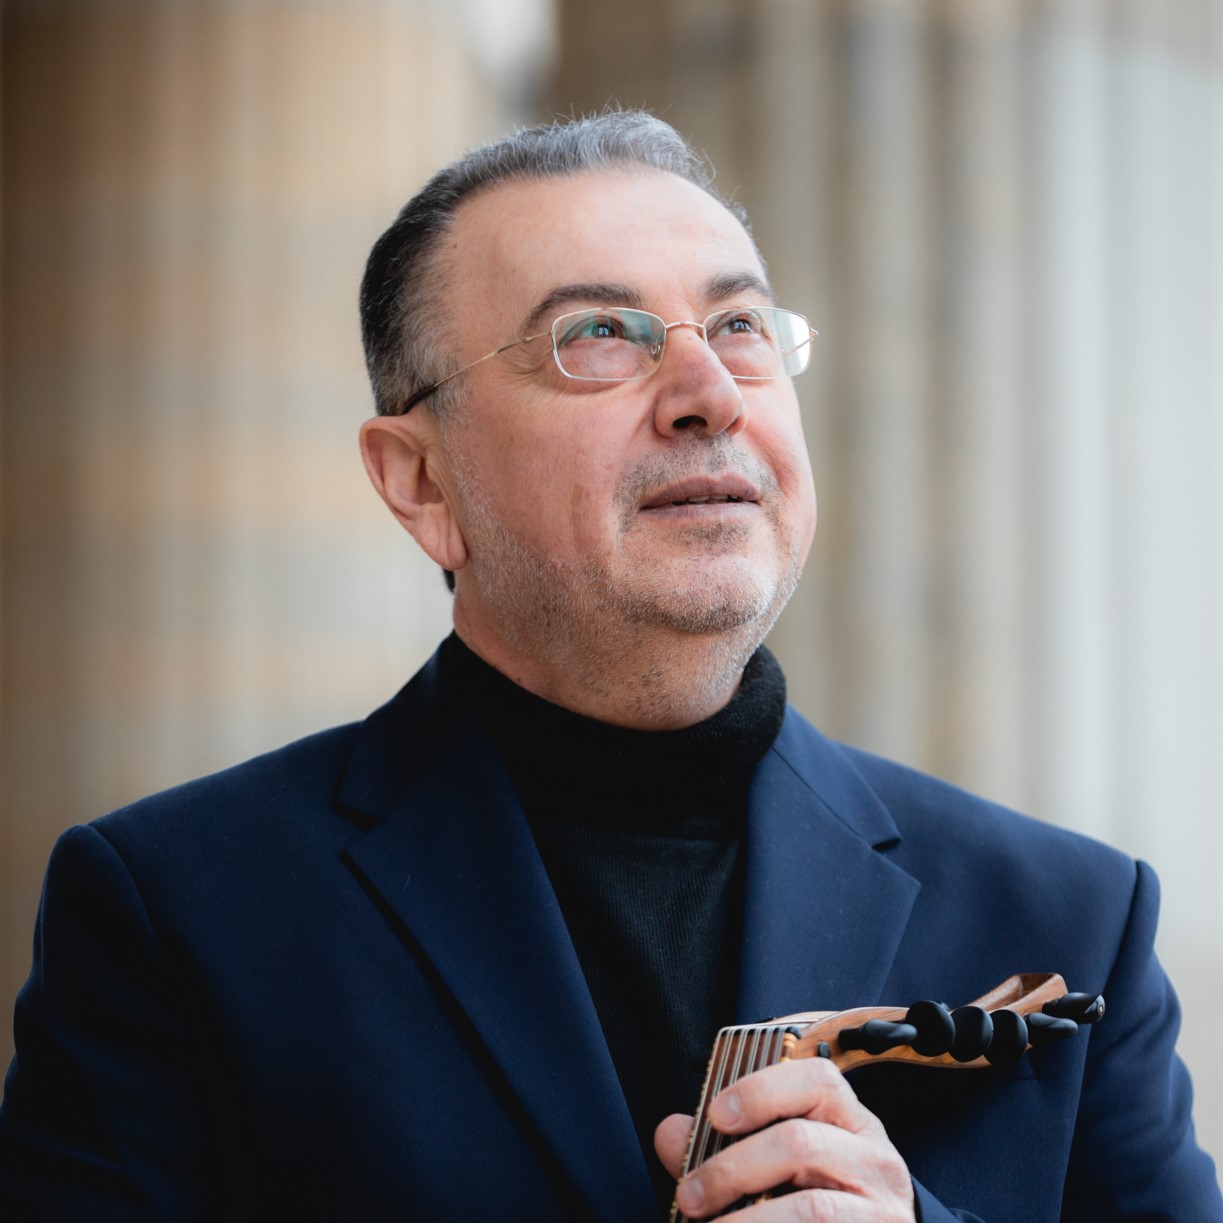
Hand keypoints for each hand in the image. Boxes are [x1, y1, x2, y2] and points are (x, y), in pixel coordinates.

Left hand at [654, 1058, 915, 1220]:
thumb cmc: (818, 1199)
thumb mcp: (780, 1166)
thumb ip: (722, 1147)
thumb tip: (670, 1132)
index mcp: (850, 1122)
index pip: (819, 1079)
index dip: (763, 1090)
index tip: (715, 1114)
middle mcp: (875, 1160)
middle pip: (801, 1143)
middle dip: (732, 1170)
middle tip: (690, 1196)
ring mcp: (882, 1210)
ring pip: (811, 1207)